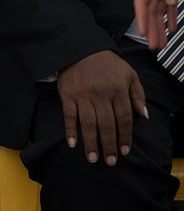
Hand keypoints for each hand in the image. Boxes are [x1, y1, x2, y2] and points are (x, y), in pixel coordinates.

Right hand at [56, 50, 147, 164]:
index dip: (125, 136)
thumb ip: (138, 95)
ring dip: (91, 142)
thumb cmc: (107, 63)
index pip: (124, 118)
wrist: (79, 48)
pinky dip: (70, 130)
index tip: (125, 151)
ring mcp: (82, 95)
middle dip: (109, 144)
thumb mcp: (129, 74)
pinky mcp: (67, 95)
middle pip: (106, 124)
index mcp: (118, 90)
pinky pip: (69, 115)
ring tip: (93, 158)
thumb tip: (143, 116)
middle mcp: (100, 94)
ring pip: (88, 123)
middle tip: (110, 161)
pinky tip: (73, 143)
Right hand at [135, 0, 183, 49]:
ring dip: (160, 26)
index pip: (141, 1)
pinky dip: (171, 17)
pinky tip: (172, 28)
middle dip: (151, 28)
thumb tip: (170, 2)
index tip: (143, 33)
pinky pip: (169, 5)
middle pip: (149, 10)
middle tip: (154, 47)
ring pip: (159, 10)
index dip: (141, 18)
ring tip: (162, 43)